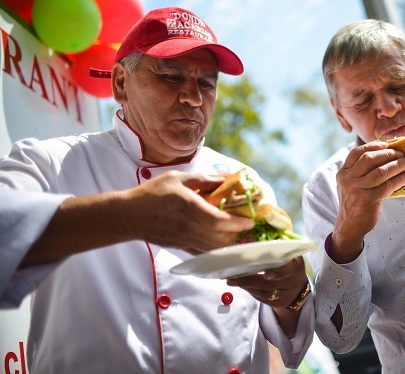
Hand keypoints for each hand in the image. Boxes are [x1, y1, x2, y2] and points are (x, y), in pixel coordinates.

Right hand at [124, 171, 254, 252]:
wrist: (127, 216)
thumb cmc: (152, 193)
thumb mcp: (177, 178)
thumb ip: (203, 179)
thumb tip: (225, 178)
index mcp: (187, 206)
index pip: (218, 220)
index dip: (237, 223)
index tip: (250, 220)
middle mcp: (187, 226)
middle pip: (220, 238)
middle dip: (237, 234)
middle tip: (247, 226)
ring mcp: (183, 239)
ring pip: (213, 248)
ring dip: (228, 243)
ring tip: (238, 234)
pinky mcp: (179, 247)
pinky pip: (202, 252)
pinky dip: (215, 249)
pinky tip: (223, 242)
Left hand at [226, 255, 307, 309]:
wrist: (298, 285)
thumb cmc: (288, 263)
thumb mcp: (287, 254)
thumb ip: (275, 249)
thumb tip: (252, 240)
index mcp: (296, 265)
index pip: (288, 270)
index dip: (277, 273)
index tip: (265, 274)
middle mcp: (293, 281)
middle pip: (271, 284)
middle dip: (250, 281)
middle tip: (233, 278)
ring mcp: (287, 294)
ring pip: (265, 293)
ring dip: (248, 287)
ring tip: (233, 281)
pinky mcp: (280, 303)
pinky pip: (263, 299)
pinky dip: (252, 292)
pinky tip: (243, 286)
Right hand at [331, 141, 404, 262]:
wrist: (349, 226)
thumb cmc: (354, 202)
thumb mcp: (350, 184)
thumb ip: (359, 171)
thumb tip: (384, 155)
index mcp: (343, 173)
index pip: (357, 153)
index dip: (372, 146)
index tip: (386, 144)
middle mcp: (348, 179)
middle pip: (370, 158)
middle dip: (388, 154)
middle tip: (401, 154)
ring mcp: (357, 189)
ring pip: (381, 171)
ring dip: (397, 165)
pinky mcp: (368, 200)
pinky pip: (388, 185)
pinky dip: (399, 179)